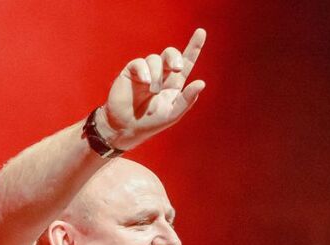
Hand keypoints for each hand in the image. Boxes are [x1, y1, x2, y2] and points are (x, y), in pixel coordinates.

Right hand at [98, 28, 206, 149]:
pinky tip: (145, 82)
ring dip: (157, 75)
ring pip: (155, 59)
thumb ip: (187, 99)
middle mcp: (161, 74)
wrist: (127, 127)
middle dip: (175, 57)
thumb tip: (201, 83)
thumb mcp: (173, 113)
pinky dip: (144, 71)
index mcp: (174, 82)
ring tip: (152, 92)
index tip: (201, 32)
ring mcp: (146, 71)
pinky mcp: (131, 72)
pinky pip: (139, 63)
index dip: (194, 47)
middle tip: (176, 68)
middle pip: (170, 54)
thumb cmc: (151, 122)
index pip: (186, 62)